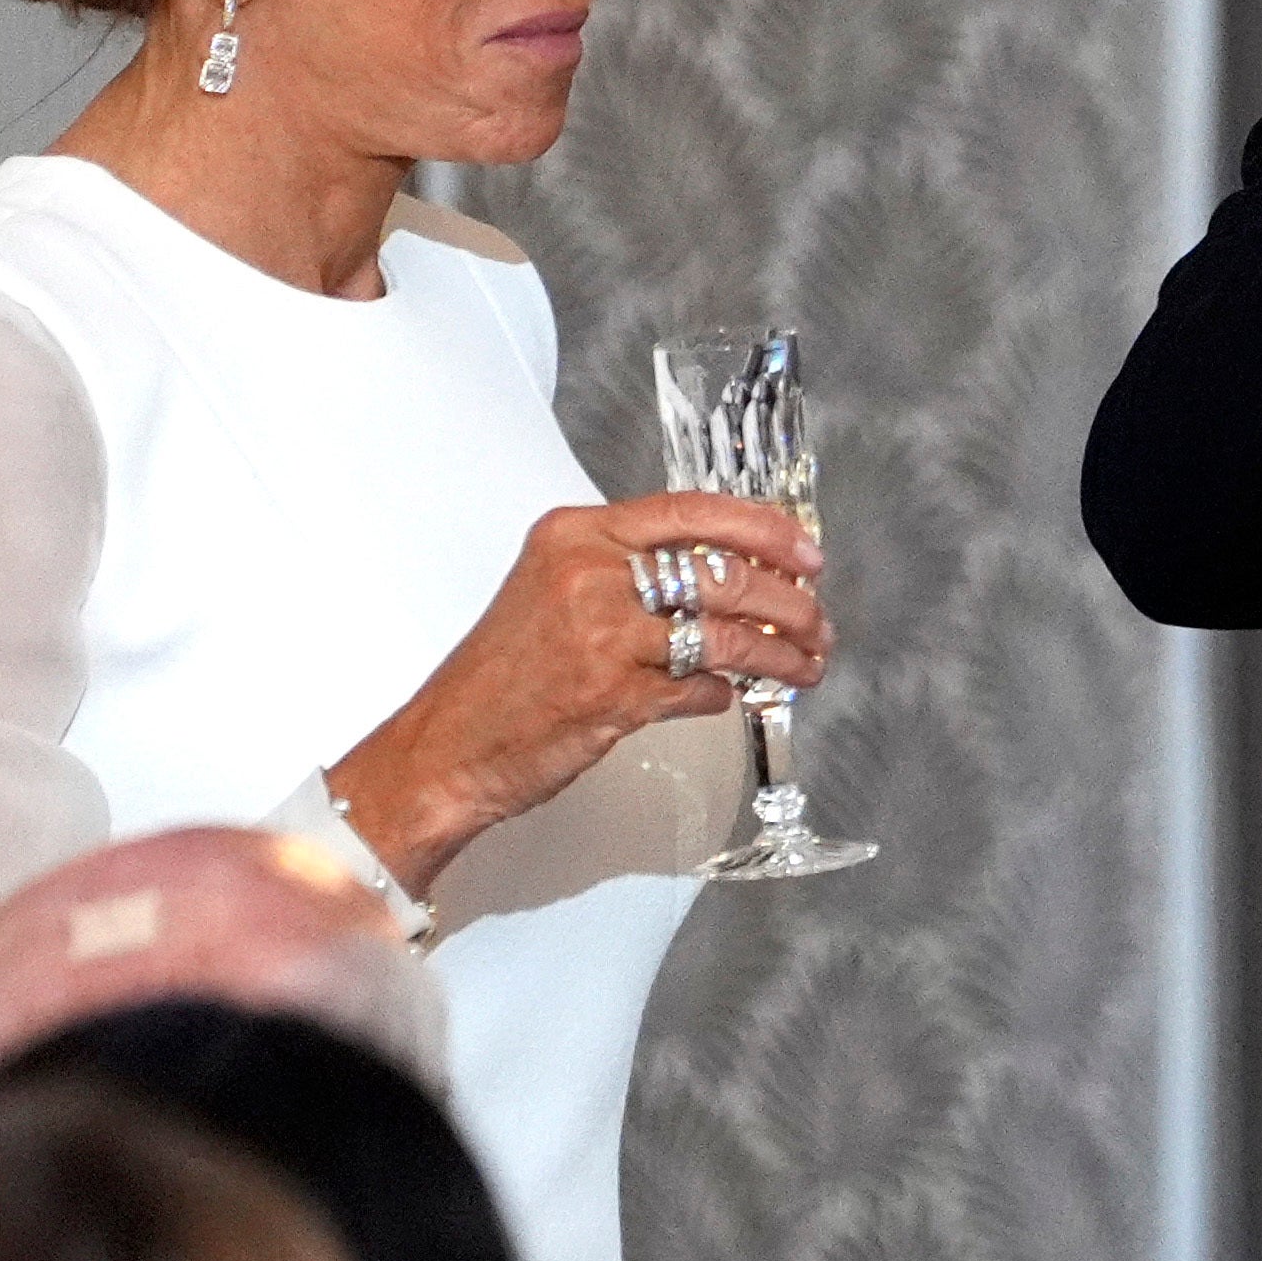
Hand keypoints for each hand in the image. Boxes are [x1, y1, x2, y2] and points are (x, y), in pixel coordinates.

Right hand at [330, 494, 825, 892]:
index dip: (765, 530)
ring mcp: (601, 634)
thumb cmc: (500, 680)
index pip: (693, 511)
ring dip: (780, 654)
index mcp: (574, 535)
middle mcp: (587, 574)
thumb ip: (628, 572)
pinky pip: (703, 688)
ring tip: (804, 665)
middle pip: (724, 572)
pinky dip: (728, 694)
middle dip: (789, 601)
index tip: (807, 552)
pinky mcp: (614, 695)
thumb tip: (729, 575)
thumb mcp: (553, 591)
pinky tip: (732, 697)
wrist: (445, 749)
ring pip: (728, 634)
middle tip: (816, 621)